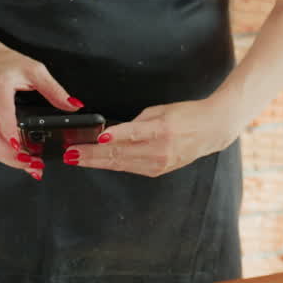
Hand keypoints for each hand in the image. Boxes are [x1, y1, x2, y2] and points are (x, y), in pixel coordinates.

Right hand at [0, 44, 82, 179]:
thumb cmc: (9, 65)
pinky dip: (7, 158)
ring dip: (9, 160)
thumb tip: (74, 106)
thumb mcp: (35, 71)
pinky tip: (24, 163)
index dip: (9, 130)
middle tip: (32, 163)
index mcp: (0, 89)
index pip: (2, 112)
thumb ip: (55, 90)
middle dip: (9, 154)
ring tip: (33, 167)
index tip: (19, 145)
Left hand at [68, 99, 240, 177]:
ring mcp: (158, 163)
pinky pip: (129, 168)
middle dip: (92, 154)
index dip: (112, 137)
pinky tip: (97, 161)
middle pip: (119, 153)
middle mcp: (158, 150)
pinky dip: (112, 164)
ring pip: (120, 164)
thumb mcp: (159, 111)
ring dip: (96, 161)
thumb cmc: (186, 115)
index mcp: (160, 131)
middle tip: (71, 154)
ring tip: (76, 159)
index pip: (130, 134)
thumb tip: (112, 131)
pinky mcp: (158, 171)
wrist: (211, 130)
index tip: (95, 138)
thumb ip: (135, 122)